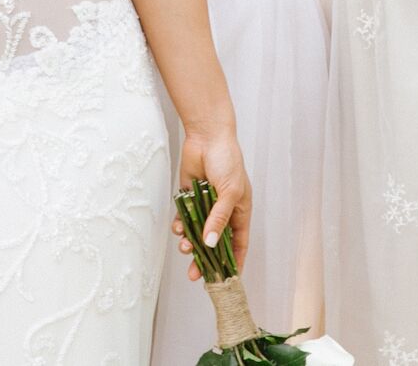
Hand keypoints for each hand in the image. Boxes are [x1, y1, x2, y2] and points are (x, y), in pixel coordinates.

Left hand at [173, 126, 250, 279]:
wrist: (207, 137)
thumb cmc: (227, 161)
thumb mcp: (229, 192)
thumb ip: (219, 219)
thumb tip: (210, 243)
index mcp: (240, 212)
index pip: (239, 243)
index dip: (235, 262)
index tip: (227, 280)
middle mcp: (222, 212)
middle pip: (214, 243)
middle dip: (205, 259)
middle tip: (195, 274)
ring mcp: (205, 206)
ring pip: (197, 233)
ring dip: (190, 243)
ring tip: (184, 247)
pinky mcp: (189, 198)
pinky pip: (184, 218)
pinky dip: (180, 226)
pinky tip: (178, 228)